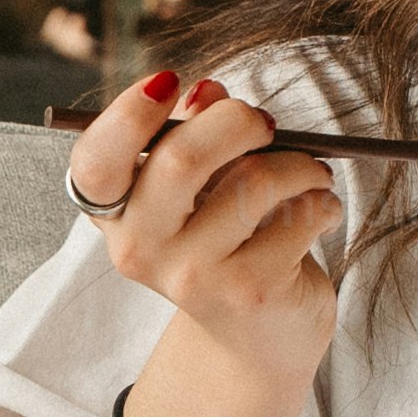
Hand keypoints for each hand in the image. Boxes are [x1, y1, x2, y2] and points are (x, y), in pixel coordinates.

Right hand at [63, 66, 341, 415]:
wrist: (257, 335)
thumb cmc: (227, 241)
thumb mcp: (200, 186)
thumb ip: (193, 133)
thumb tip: (206, 93)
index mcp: (116, 215)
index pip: (95, 162)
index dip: (127, 114)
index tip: (169, 81)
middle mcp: (140, 250)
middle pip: (178, 161)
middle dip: (235, 121)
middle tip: (266, 124)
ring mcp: (192, 276)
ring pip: (252, 182)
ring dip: (299, 164)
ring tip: (312, 173)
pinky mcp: (248, 292)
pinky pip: (298, 216)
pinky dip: (322, 201)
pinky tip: (320, 211)